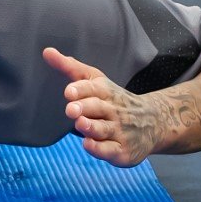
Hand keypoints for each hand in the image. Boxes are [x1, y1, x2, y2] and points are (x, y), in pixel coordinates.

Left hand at [43, 47, 159, 166]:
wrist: (153, 122)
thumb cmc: (114, 100)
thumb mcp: (95, 80)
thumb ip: (69, 67)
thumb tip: (47, 52)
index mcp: (105, 91)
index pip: (93, 88)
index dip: (81, 89)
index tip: (68, 91)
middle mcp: (113, 110)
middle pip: (98, 107)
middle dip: (84, 108)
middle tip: (71, 109)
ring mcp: (119, 131)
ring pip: (103, 128)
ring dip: (91, 127)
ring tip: (80, 123)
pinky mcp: (121, 150)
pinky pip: (110, 150)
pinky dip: (100, 148)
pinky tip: (88, 144)